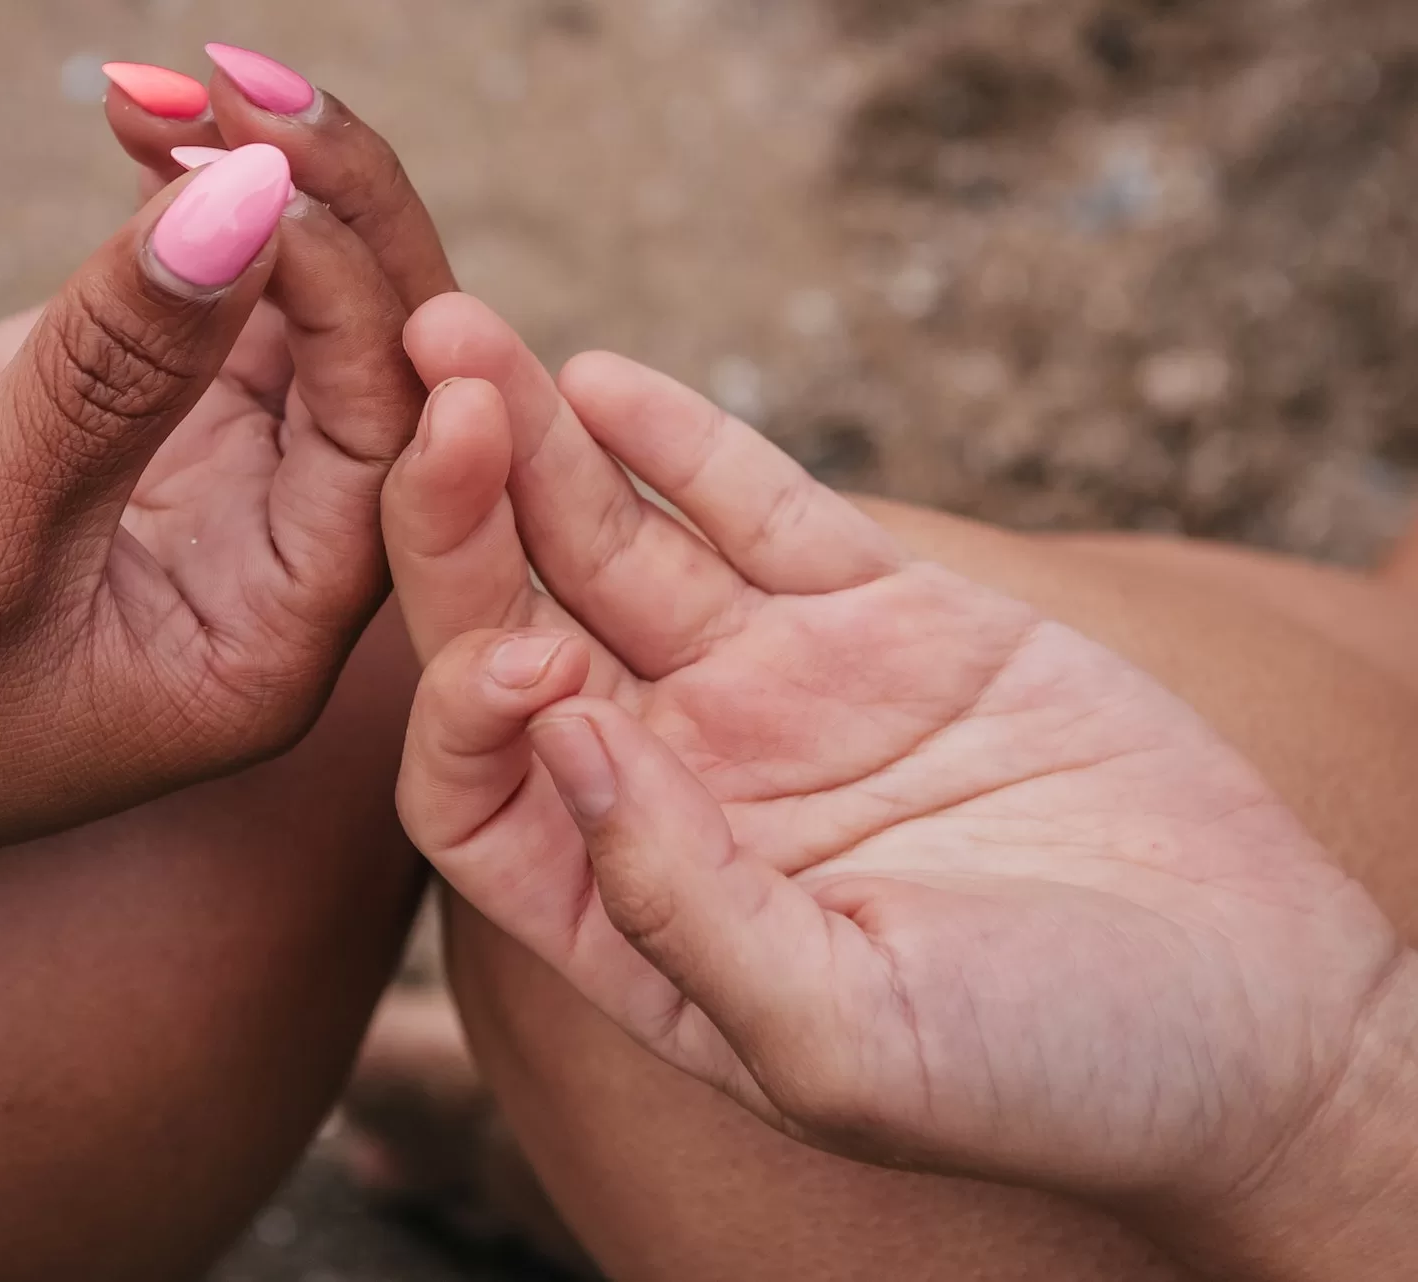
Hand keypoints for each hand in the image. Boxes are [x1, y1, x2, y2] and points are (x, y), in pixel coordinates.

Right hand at [0, 90, 452, 1121]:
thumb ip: (115, 376)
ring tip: (181, 86)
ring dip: (252, 189)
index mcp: (272, 638)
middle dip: (328, 217)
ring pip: (285, 310)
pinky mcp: (105, 415)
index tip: (269, 175)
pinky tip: (146, 123)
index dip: (353, 298)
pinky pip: (183, 293)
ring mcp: (185, 478)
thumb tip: (253, 202)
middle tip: (250, 93)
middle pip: (363, 362)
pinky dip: (172, 206)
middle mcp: (259, 559)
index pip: (379, 443)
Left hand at [382, 296, 1409, 1243]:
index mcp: (632, 909)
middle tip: (432, 401)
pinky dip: (686, 446)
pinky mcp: (878, 616)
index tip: (519, 655)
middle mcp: (677, 785)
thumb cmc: (1046, 1074)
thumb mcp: (846, 1042)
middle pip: (520, 629)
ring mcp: (771, 690)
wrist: (1252, 1014)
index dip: (463, 712)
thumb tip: (556, 732)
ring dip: (537, 443)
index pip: (477, 790)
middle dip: (458, 522)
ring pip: (615, 546)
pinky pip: (759, 512)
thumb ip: (678, 906)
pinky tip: (608, 381)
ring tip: (464, 334)